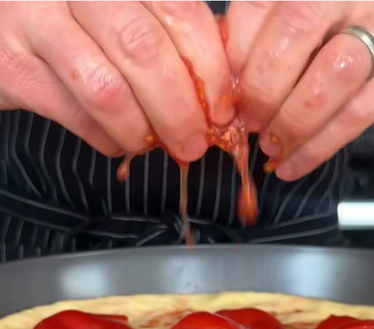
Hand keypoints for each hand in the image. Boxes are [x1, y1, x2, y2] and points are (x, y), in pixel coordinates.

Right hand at [0, 1, 232, 161]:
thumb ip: (173, 33)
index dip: (211, 68)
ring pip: (107, 89)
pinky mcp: (10, 63)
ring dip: (143, 130)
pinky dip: (107, 138)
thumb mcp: (130, 9)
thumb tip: (225, 88)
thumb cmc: (81, 21)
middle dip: (180, 109)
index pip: (180, 11)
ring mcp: (33, 18)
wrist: (2, 22)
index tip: (224, 108)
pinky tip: (118, 140)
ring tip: (157, 144)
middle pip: (144, 50)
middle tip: (195, 141)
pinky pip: (74, 113)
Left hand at [225, 1, 373, 180]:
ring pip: (334, 73)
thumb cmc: (343, 37)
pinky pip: (356, 115)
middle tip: (248, 119)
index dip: (235, 48)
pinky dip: (318, 147)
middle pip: (298, 25)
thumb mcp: (302, 27)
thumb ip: (260, 37)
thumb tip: (226, 78)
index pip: (262, 1)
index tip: (224, 89)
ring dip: (293, 119)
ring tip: (271, 144)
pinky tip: (293, 164)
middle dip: (263, 83)